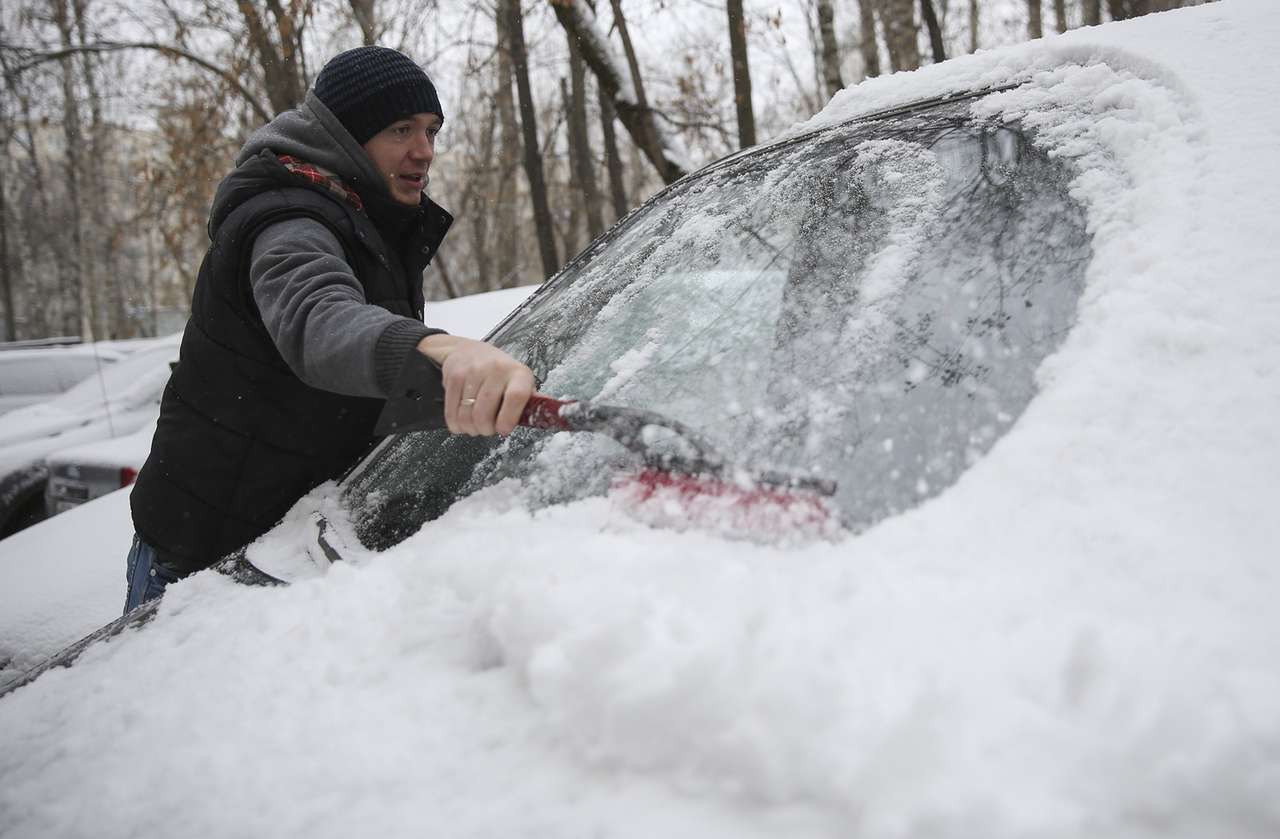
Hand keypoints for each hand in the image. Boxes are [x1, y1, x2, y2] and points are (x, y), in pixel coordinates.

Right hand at [416, 335, 533, 435]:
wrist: (469, 350)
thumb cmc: (501, 374)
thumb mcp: (520, 383)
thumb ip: (530, 402)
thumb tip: (549, 417)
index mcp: (519, 374)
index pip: (516, 396)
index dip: (508, 418)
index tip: (503, 430)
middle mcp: (496, 369)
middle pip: (485, 411)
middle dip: (485, 429)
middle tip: (487, 429)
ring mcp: (473, 371)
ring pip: (466, 414)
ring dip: (470, 428)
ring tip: (475, 426)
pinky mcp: (454, 376)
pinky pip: (451, 410)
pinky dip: (455, 423)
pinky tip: (461, 421)